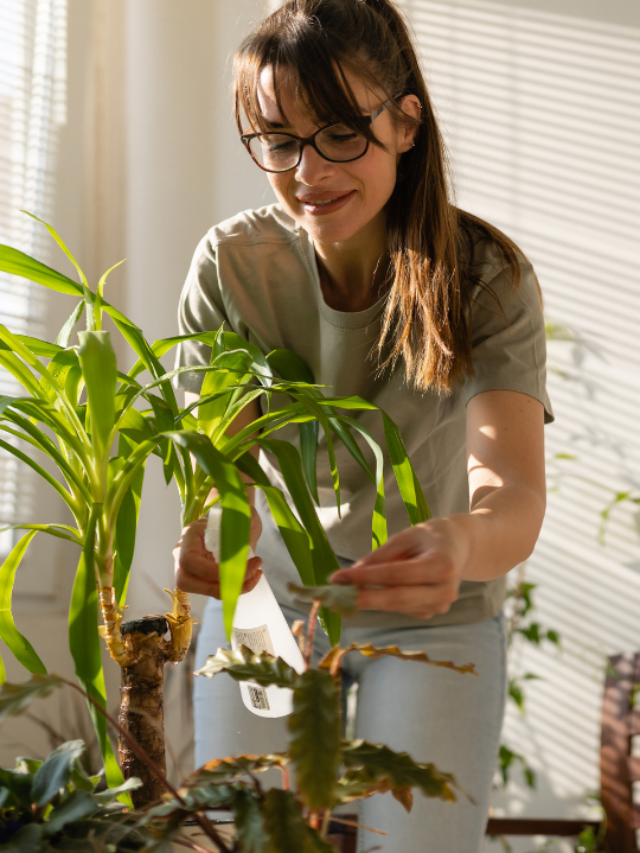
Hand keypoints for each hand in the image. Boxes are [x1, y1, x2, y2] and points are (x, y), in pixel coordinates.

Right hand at [173, 506, 262, 597]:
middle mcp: (184, 552)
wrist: (236, 518)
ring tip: (255, 574)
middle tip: (247, 575)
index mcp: (190, 534)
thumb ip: (239, 530)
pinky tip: (252, 577)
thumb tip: (244, 549)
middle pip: (186, 581)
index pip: (189, 560)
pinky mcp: (203, 577)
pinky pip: (215, 590)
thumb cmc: (235, 514)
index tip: (237, 568)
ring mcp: (191, 567)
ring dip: (231, 589)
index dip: (210, 571)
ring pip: (202, 589)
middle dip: (218, 587)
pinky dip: (235, 588)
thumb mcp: (240, 515)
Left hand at [329, 519, 466, 619]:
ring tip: (345, 591)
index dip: (364, 578)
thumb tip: (353, 575)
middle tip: (334, 596)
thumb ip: (381, 556)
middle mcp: (445, 590)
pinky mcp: (434, 612)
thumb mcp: (406, 537)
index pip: (395, 575)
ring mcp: (441, 605)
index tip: (337, 577)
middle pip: (396, 599)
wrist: (461, 547)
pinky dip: (384, 601)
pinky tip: (374, 591)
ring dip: (369, 601)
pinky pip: (402, 609)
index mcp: (441, 565)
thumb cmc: (431, 537)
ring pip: (397, 606)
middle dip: (362, 598)